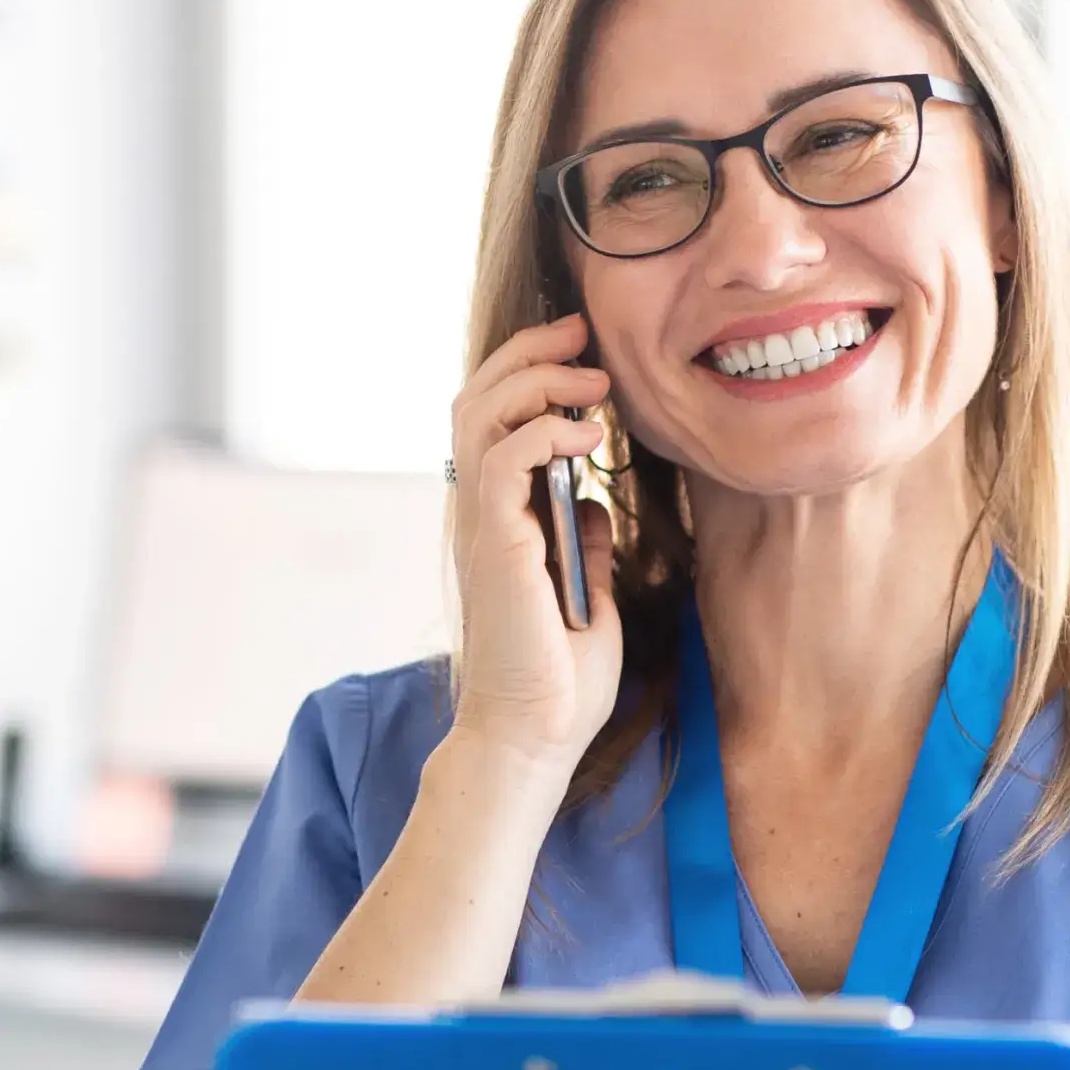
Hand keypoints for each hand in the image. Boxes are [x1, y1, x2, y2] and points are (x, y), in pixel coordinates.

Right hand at [445, 313, 622, 774]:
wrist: (535, 735)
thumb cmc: (559, 680)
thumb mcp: (587, 593)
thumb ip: (582, 542)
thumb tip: (593, 501)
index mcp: (498, 520)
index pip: (492, 420)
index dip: (530, 373)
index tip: (584, 353)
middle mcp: (481, 514)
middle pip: (476, 398)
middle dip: (529, 353)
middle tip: (583, 334)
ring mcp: (483, 526)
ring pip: (480, 414)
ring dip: (537, 380)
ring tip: (591, 380)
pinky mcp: (497, 542)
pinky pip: (505, 458)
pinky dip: (544, 430)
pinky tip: (587, 436)